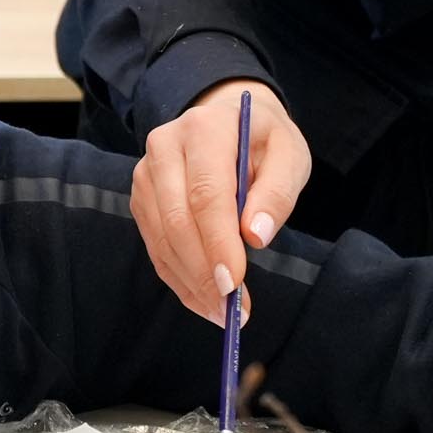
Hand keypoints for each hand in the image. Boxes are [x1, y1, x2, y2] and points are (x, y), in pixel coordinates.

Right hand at [131, 80, 313, 324]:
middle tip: (232, 309)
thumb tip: (255, 237)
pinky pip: (156, 247)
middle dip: (203, 270)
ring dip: (191, 282)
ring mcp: (146, 173)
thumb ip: (277, 192)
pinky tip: (204, 300)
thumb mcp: (290, 155)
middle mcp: (164, 147)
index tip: (235, 282)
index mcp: (204, 129)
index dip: (218, 242)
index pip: (206, 192)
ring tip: (223, 313)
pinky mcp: (142, 199)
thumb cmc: (263, 140)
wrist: (227, 120)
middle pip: (176, 219)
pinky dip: (180, 279)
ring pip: (161, 238)